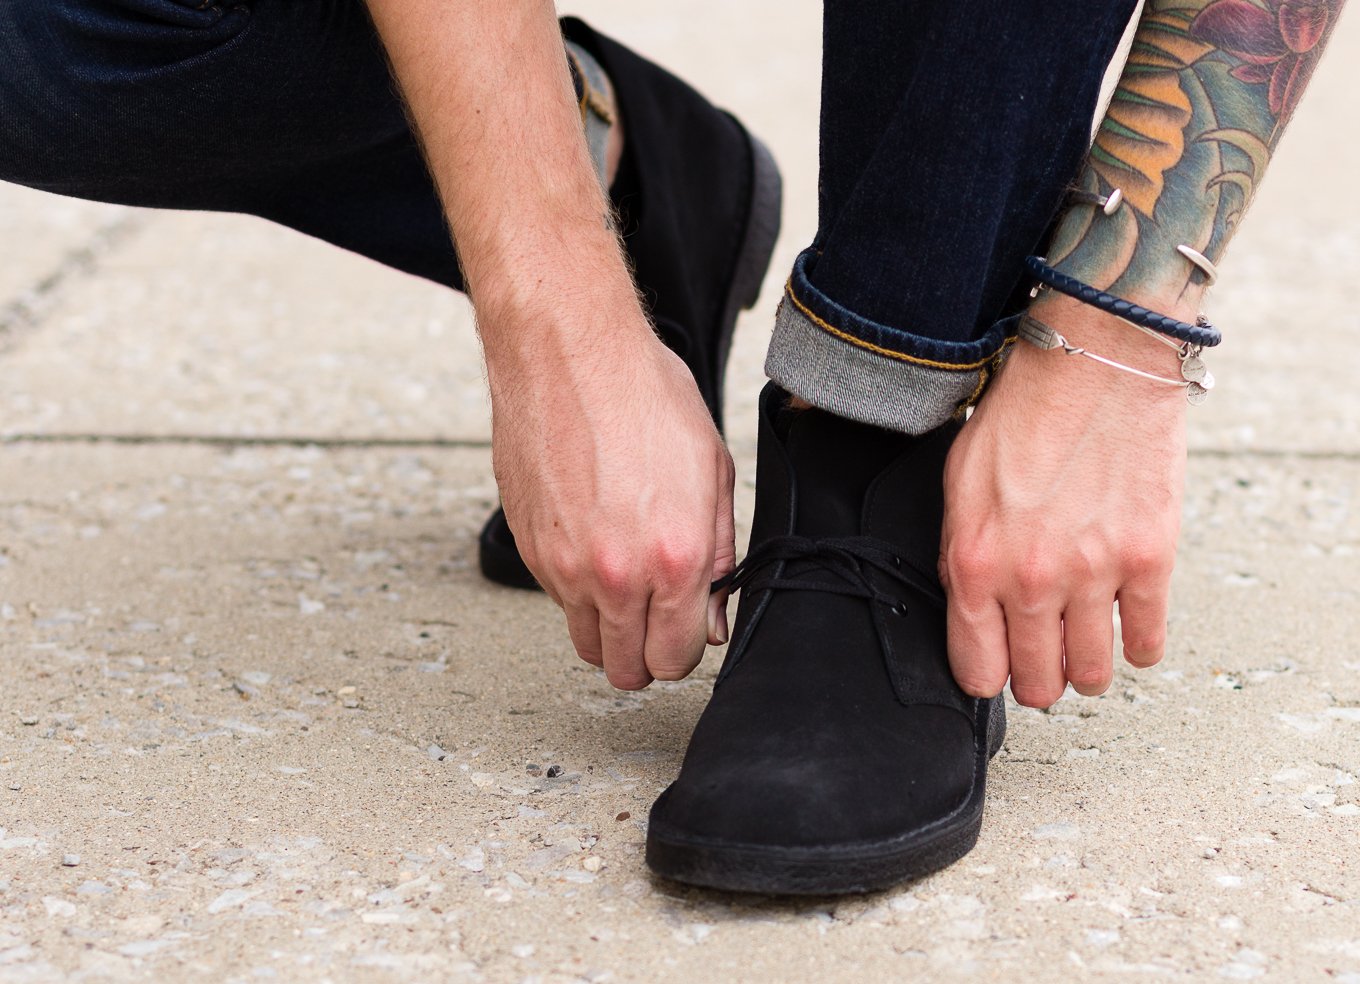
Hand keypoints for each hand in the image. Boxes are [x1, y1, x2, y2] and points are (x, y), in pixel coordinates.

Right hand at [488, 317, 734, 690]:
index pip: (675, 658)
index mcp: (674, 560)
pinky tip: (592, 538)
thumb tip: (711, 619)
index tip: (685, 627)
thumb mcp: (713, 471)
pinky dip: (576, 587)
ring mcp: (563, 566)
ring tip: (624, 578)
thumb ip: (720, 557)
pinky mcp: (528, 547)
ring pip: (585, 641)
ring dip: (607, 626)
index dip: (685, 649)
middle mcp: (615, 575)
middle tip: (655, 616)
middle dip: (645, 653)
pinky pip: (556, 598)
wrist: (567, 352)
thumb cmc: (644, 397)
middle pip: (624, 668)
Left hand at [939, 295, 1187, 705]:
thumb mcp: (960, 485)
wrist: (1095, 362)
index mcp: (974, 563)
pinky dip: (1137, 648)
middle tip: (1044, 667)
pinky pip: (1147, 640)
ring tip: (1084, 658)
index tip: (998, 671)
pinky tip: (1128, 635)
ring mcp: (1094, 573)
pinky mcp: (1149, 559)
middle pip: (1037, 679)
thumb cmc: (1022, 413)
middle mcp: (1032, 579)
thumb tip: (971, 609)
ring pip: (1092, 671)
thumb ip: (961, 552)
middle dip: (1038, 680)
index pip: (977, 666)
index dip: (987, 675)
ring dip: (1087, 672)